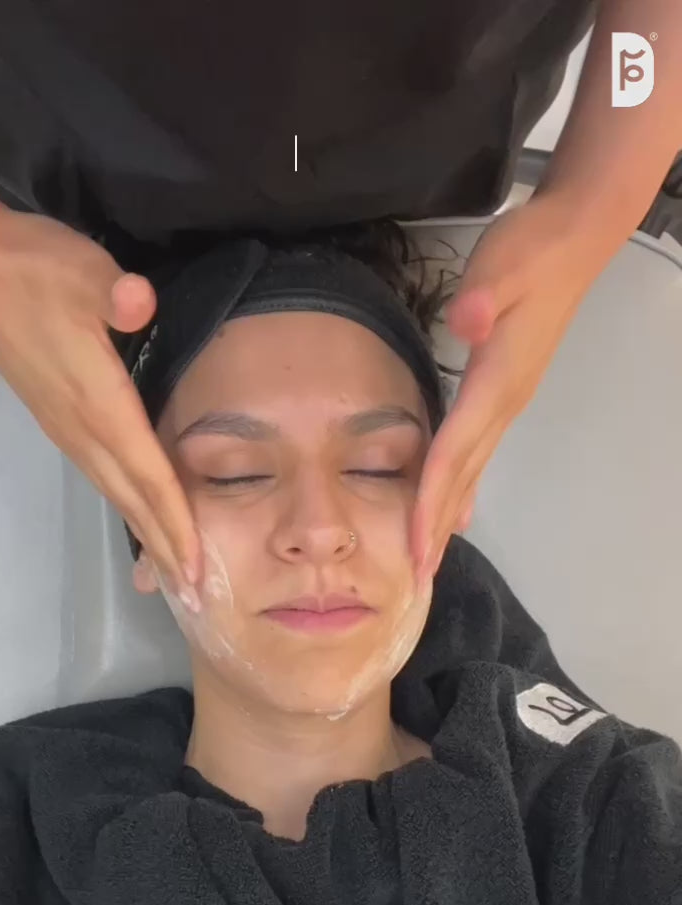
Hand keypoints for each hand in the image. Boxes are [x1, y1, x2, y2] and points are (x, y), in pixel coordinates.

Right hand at [0, 198, 200, 594]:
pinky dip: (130, 507)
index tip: (198, 569)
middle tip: (198, 598)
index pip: (148, 476)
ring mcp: (68, 429)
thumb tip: (138, 301)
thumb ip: (113, 291)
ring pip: (117, 495)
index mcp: (98, 404)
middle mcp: (83, 430)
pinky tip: (141, 518)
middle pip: (134, 502)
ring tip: (176, 575)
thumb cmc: (32, 268)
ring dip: (149, 537)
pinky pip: (104, 478)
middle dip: (168, 552)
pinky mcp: (59, 420)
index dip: (176, 524)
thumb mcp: (82, 269)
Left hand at [410, 193, 610, 581]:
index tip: (413, 547)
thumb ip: (483, 296)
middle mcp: (503, 405)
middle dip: (436, 529)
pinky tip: (455, 511)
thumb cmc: (532, 249)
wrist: (575, 241)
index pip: (455, 453)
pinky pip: (478, 455)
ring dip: (448, 517)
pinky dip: (462, 488)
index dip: (431, 501)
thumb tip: (466, 323)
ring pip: (473, 472)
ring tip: (429, 560)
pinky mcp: (506, 393)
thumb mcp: (501, 264)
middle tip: (415, 580)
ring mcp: (508, 403)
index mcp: (495, 384)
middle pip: (464, 478)